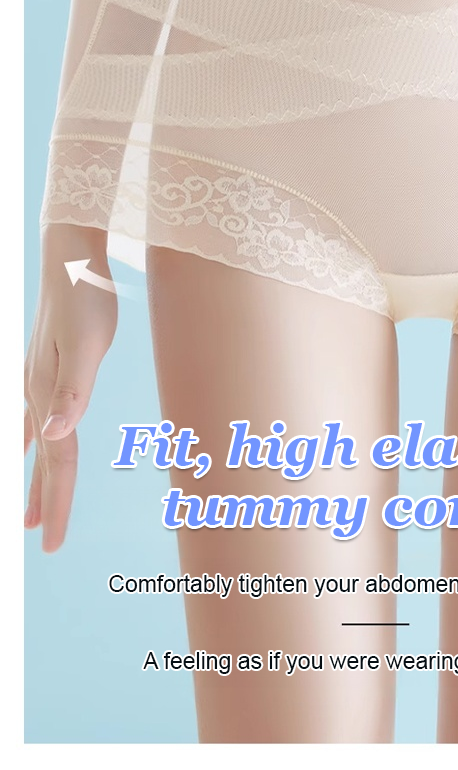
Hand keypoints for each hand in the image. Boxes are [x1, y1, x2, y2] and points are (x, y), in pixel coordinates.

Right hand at [24, 225, 116, 550]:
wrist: (70, 258)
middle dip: (45, 504)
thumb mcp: (87, 344)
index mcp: (48, 395)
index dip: (57, 505)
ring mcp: (35, 381)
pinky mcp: (43, 367)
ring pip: (37, 444)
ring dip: (35, 481)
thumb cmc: (86, 299)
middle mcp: (36, 394)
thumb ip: (72, 392)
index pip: (56, 463)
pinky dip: (28, 442)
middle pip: (45, 461)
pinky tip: (24, 449)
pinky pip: (32, 418)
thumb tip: (52, 438)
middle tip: (47, 545)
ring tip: (29, 516)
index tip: (53, 546)